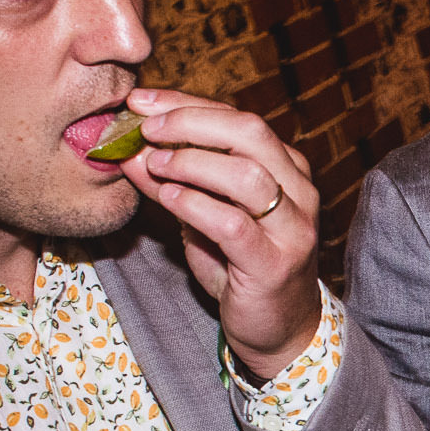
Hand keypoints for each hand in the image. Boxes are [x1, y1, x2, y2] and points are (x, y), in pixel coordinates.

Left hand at [119, 86, 320, 379]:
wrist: (278, 329)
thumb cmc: (242, 268)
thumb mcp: (204, 217)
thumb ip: (175, 182)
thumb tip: (130, 149)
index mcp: (287, 170)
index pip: (238, 119)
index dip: (186, 104)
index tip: (140, 100)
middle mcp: (299, 192)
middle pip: (249, 133)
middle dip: (189, 121)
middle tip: (145, 128)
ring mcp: (293, 229)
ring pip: (246, 174)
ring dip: (191, 162)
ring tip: (153, 164)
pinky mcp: (276, 264)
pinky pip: (233, 223)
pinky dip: (193, 204)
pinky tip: (167, 198)